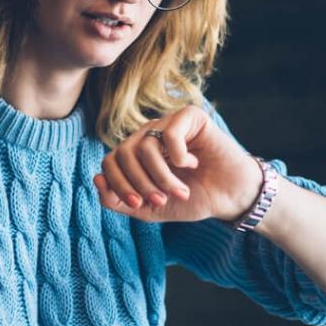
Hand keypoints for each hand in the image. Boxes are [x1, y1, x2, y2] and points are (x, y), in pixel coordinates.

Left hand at [92, 104, 263, 224]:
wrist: (229, 197)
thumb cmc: (192, 199)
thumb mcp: (150, 208)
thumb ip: (119, 201)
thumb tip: (96, 179)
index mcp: (136, 155)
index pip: (110, 162)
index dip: (118, 185)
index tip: (138, 205)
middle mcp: (148, 135)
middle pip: (123, 153)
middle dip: (140, 183)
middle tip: (161, 200)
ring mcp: (168, 123)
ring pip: (145, 146)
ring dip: (162, 176)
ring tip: (181, 191)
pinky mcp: (189, 116)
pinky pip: (169, 133)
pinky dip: (178, 156)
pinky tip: (192, 164)